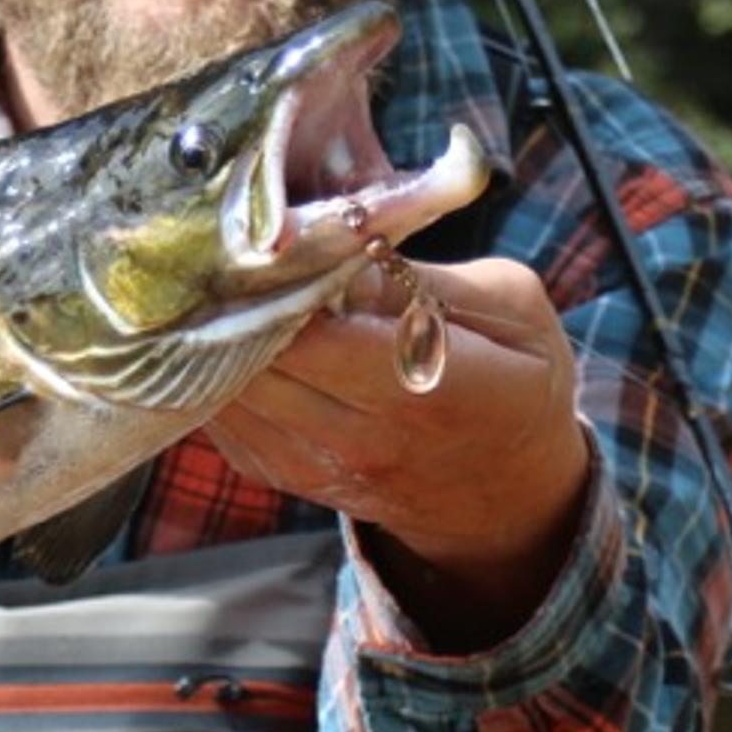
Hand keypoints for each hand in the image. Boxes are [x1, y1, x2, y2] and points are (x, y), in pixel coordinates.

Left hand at [204, 254, 593, 653]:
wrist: (509, 496)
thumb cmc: (517, 381)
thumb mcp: (511, 309)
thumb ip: (427, 278)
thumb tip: (346, 244)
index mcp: (433, 388)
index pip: (319, 336)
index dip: (280, 283)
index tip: (270, 235)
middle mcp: (369, 438)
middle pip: (260, 361)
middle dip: (235, 300)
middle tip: (230, 249)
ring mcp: (322, 466)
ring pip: (229, 392)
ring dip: (215, 338)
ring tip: (223, 286)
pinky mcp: (289, 477)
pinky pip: (226, 422)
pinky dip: (214, 375)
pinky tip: (228, 335)